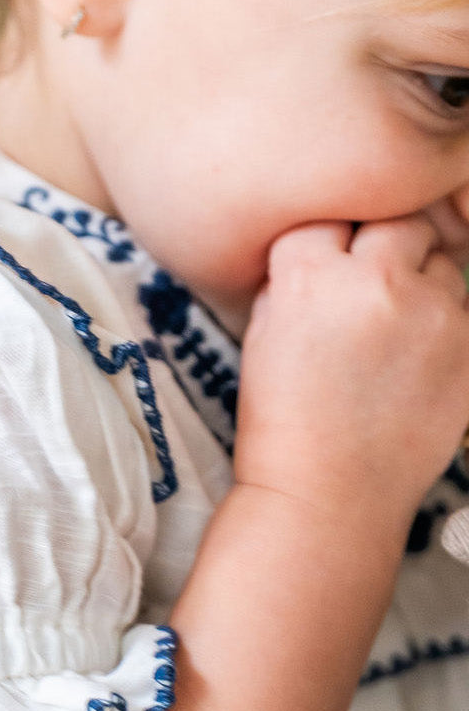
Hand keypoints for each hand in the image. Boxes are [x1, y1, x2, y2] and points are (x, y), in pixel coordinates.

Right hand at [235, 214, 468, 535]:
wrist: (327, 496)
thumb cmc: (283, 421)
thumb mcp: (262, 331)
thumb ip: (296, 274)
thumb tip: (334, 241)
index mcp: (308, 275)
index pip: (330, 214)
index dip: (331, 241)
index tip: (328, 266)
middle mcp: (376, 282)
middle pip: (399, 221)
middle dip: (386, 246)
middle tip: (371, 290)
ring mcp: (434, 314)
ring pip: (443, 262)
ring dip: (423, 284)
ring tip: (395, 338)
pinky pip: (467, 311)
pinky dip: (448, 328)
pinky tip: (418, 364)